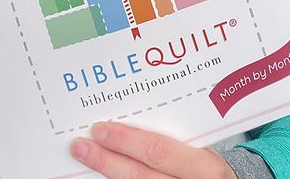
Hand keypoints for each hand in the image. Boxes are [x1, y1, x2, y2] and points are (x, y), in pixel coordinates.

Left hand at [70, 122, 236, 178]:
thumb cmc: (209, 165)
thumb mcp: (202, 148)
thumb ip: (173, 136)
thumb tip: (128, 116)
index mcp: (204, 167)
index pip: (159, 152)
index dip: (126, 141)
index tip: (100, 128)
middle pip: (140, 176)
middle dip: (106, 160)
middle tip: (80, 145)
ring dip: (107, 173)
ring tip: (85, 157)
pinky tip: (100, 175)